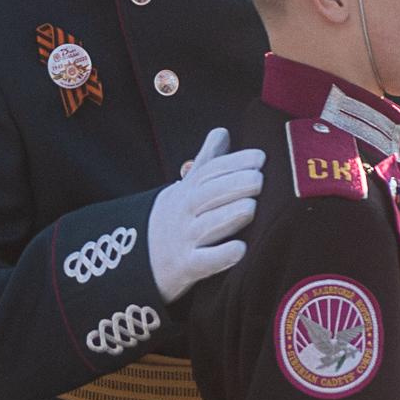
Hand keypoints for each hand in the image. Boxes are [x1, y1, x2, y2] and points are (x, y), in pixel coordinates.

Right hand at [146, 128, 263, 302]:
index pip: (211, 172)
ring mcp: (185, 240)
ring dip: (228, 216)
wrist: (140, 258)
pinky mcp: (186, 267)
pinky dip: (221, 256)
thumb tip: (222, 131)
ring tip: (251, 207)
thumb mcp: (186, 187)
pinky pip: (203, 262)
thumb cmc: (177, 217)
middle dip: (233, 185)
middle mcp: (186, 212)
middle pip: (208, 195)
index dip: (234, 162)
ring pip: (207, 226)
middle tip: (259, 180)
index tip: (260, 157)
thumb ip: (207, 161)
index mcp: (189, 190)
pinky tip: (241, 250)